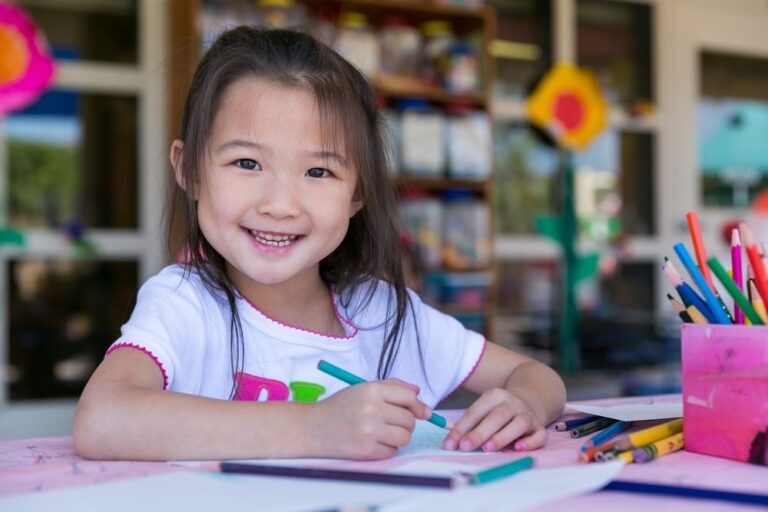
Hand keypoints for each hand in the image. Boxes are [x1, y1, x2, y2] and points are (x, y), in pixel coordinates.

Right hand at [311, 379, 431, 459]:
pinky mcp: (366, 450)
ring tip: (383, 432)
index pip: (409, 396)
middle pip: (409, 419)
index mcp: (371, 390)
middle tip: (391, 421)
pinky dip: (387, 448)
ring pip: (405, 437)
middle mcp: (372, 409)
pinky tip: (374, 441)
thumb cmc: (340, 407)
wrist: (313, 428)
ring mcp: (369, 431)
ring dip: (399, 436)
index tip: (421, 411)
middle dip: (405, 422)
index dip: (417, 405)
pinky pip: (393, 451)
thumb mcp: (363, 388)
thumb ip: (392, 387)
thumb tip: (418, 393)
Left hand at [443, 388, 546, 452]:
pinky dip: (530, 442)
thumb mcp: (485, 409)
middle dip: (479, 432)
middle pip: (497, 417)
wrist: (533, 397)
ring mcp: (528, 415)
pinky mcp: (540, 427)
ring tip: (488, 448)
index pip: (476, 412)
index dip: (461, 428)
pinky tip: (518, 448)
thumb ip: (470, 425)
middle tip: (465, 446)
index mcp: (494, 396)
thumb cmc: (500, 410)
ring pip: (518, 424)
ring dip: (503, 436)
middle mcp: (512, 403)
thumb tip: (451, 443)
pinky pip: (539, 435)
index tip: (450, 444)